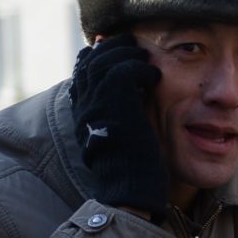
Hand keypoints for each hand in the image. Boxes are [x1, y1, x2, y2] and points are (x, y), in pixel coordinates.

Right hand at [69, 34, 168, 212]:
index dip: (99, 55)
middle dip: (114, 48)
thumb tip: (132, 95)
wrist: (131, 193)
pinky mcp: (117, 107)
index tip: (117, 50)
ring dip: (128, 54)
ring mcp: (98, 105)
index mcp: (83, 111)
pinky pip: (125, 71)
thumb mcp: (122, 138)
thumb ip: (120, 114)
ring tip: (145, 57)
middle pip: (92, 59)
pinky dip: (140, 67)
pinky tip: (154, 75)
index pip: (83, 69)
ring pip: (106, 60)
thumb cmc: (133, 171)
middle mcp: (84, 105)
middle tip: (134, 45)